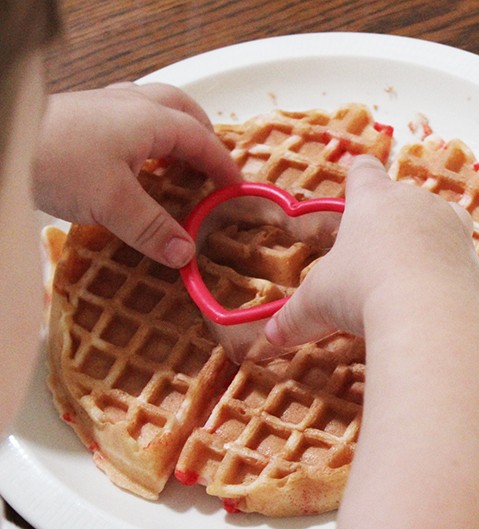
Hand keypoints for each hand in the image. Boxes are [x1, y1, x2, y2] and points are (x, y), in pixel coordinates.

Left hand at [34, 83, 241, 267]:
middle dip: (203, 138)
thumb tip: (187, 255)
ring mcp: (105, 104)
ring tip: (176, 162)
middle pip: (183, 110)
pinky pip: (129, 115)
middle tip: (209, 170)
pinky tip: (133, 158)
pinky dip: (145, 133)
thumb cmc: (58, 161)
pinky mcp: (83, 113)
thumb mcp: (112, 203)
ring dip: (174, 131)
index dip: (224, 168)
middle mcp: (133, 104)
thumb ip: (153, 229)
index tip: (237, 192)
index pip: (204, 141)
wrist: (2, 142)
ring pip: (155, 107)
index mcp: (151, 120)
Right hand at [265, 155, 478, 343]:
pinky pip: (462, 262)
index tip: (359, 177)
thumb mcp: (318, 303)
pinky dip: (450, 275)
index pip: (365, 173)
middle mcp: (418, 204)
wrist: (430, 314)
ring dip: (432, 238)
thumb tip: (270, 336)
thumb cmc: (364, 290)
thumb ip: (294, 317)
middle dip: (396, 219)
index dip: (360, 177)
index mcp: (374, 199)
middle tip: (379, 249)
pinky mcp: (476, 262)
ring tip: (414, 267)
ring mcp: (452, 230)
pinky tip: (437, 300)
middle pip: (408, 197)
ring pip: (446, 219)